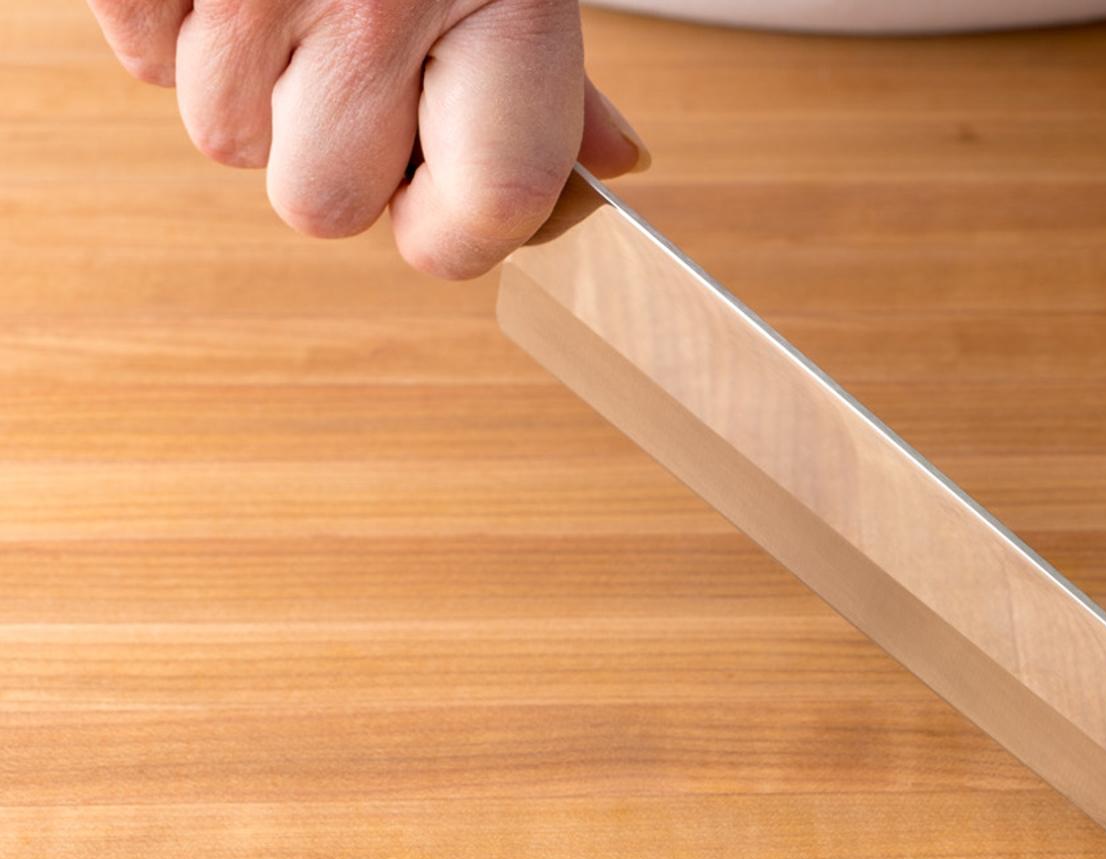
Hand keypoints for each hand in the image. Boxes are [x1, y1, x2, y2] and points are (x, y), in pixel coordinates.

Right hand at [86, 0, 649, 276]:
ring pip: (226, 140)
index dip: (460, 234)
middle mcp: (372, 1)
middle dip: (340, 156)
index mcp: (498, 2)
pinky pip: (144, 60)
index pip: (483, 215)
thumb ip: (559, 74)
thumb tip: (607, 170)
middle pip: (322, 204)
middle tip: (364, 71)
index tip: (450, 206)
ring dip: (258, 87)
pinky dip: (181, 27)